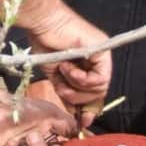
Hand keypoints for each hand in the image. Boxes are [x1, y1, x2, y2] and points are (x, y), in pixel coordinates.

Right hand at [26, 9, 111, 125]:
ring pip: (100, 88)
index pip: (96, 92)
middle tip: (64, 91)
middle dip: (81, 99)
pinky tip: (69, 67)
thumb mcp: (56, 77)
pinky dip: (82, 79)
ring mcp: (103, 55)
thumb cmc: (45, 44)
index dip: (89, 108)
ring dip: (77, 87)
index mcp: (89, 65)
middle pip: (99, 92)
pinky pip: (100, 78)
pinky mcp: (103, 51)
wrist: (42, 24)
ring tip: (63, 73)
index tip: (82, 121)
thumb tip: (75, 114)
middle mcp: (99, 60)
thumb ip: (67, 93)